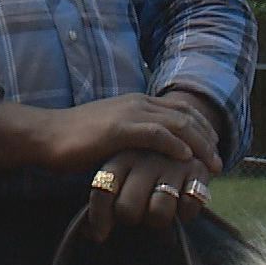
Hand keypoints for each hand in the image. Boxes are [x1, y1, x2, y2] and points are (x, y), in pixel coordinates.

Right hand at [41, 93, 222, 174]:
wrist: (46, 135)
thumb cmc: (74, 140)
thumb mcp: (111, 134)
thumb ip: (133, 137)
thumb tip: (150, 155)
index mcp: (137, 102)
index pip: (180, 109)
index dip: (202, 127)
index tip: (213, 148)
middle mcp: (137, 102)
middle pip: (185, 114)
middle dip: (208, 136)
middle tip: (219, 159)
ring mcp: (129, 113)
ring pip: (177, 123)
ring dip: (199, 143)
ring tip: (211, 162)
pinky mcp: (119, 129)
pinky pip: (156, 134)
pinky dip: (175, 144)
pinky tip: (185, 157)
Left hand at [86, 149, 211, 241]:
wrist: (186, 138)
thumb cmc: (145, 165)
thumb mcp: (122, 172)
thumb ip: (104, 200)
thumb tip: (91, 235)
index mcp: (121, 158)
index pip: (103, 193)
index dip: (99, 219)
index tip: (99, 235)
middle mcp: (145, 160)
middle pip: (128, 209)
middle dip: (130, 219)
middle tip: (136, 216)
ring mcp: (171, 164)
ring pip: (159, 212)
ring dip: (157, 220)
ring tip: (158, 213)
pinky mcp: (198, 170)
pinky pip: (188, 207)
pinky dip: (185, 213)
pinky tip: (181, 208)